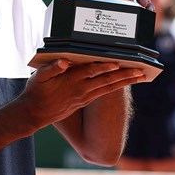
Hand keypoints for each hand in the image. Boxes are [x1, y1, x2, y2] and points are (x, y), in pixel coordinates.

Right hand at [20, 59, 143, 125]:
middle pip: (106, 81)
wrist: (34, 113)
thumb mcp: (38, 77)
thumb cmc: (35, 92)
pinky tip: (123, 84)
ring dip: (125, 82)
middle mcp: (80, 89)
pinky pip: (103, 93)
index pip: (91, 71)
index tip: (118, 62)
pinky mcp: (84, 102)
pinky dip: (115, 88)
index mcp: (70, 81)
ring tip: (139, 77)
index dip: (105, 67)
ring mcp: (83, 97)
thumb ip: (52, 68)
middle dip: (124, 75)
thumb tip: (64, 61)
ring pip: (108, 88)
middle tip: (140, 71)